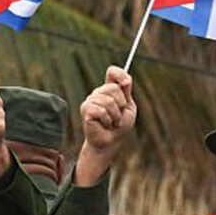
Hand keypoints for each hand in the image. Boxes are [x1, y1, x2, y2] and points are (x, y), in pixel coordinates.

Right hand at [75, 66, 136, 185]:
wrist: (110, 142)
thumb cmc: (119, 126)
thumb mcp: (129, 108)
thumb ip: (127, 92)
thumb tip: (126, 79)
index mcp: (111, 90)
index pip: (113, 72)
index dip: (120, 75)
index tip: (126, 84)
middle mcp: (99, 92)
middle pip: (113, 87)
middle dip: (121, 105)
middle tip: (118, 115)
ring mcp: (91, 100)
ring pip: (108, 100)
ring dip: (114, 116)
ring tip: (111, 122)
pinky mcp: (85, 109)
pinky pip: (100, 110)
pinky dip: (106, 120)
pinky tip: (103, 124)